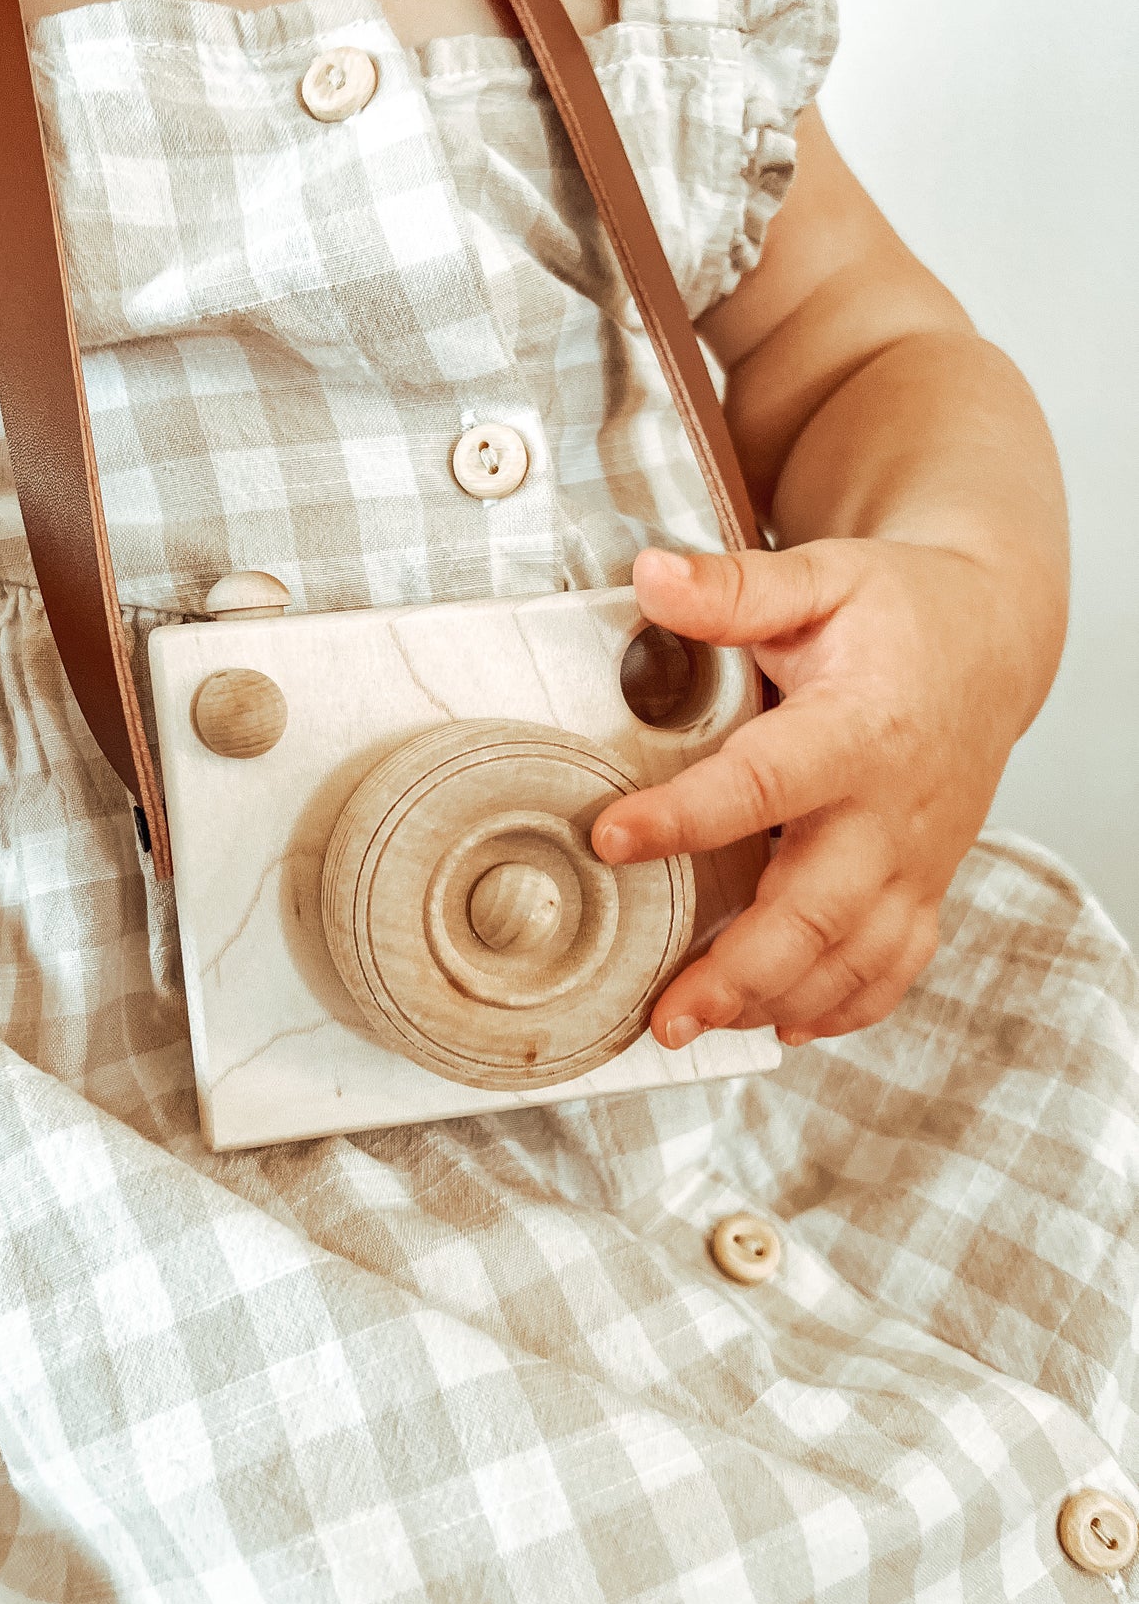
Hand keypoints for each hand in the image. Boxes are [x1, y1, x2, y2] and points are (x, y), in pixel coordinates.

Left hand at [592, 540, 1028, 1050]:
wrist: (992, 641)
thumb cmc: (902, 613)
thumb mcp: (822, 577)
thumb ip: (734, 588)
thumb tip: (650, 576)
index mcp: (861, 728)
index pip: (764, 783)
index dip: (686, 818)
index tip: (611, 837)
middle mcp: (893, 810)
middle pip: (818, 908)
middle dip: (738, 970)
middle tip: (664, 1010)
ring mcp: (915, 859)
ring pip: (855, 955)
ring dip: (777, 1001)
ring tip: (699, 1025)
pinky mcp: (926, 886)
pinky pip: (896, 965)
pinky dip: (845, 1007)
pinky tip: (785, 1026)